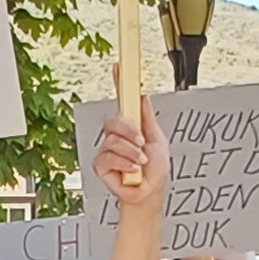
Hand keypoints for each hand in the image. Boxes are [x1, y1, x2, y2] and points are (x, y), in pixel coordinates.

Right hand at [91, 95, 166, 209]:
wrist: (150, 192)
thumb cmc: (155, 170)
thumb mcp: (157, 139)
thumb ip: (147, 119)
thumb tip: (143, 97)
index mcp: (130, 127)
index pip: (122, 102)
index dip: (119, 84)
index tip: (119, 67)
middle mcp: (116, 136)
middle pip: (113, 121)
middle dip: (129, 132)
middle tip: (142, 142)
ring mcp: (107, 150)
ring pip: (112, 140)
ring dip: (131, 151)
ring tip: (140, 162)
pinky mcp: (100, 165)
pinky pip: (108, 156)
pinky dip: (124, 162)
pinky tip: (132, 169)